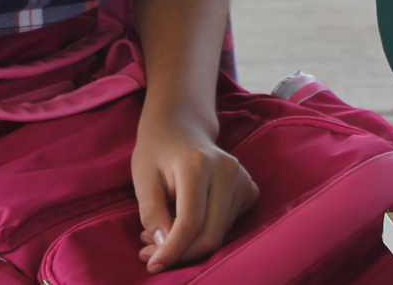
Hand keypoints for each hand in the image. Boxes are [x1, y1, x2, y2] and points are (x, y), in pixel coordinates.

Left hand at [133, 112, 259, 271]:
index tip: (152, 264)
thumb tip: (165, 248)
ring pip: (220, 235)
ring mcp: (243, 180)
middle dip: (180, 254)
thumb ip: (152, 214)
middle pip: (210, 235)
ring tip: (161, 236)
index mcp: (199, 164)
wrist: (181, 128)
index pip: (190, 222)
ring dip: (190, 246)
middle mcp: (227, 171)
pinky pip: (228, 228)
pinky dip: (205, 235)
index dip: (172, 250)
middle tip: (150, 254)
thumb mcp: (142, 179)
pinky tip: (186, 225)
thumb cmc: (157, 153)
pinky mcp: (250, 190)